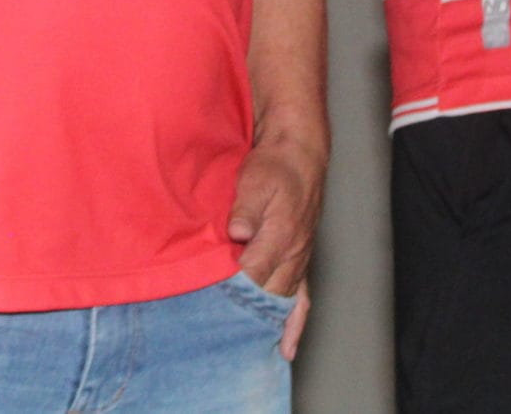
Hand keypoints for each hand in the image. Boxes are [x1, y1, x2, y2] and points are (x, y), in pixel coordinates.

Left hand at [228, 131, 323, 360]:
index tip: (212, 309)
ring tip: (247, 356)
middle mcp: (292, 255)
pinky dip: (293, 326)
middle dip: (244, 318)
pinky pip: (299, 302)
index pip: (252, 275)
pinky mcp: (298, 262)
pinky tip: (286, 348)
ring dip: (265, 327)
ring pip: (280, 303)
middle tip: (220, 343)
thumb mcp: (257, 179)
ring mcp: (297, 261)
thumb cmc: (276, 167)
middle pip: (266, 296)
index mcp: (281, 236)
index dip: (232, 292)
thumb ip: (247, 208)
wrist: (298, 155)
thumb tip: (238, 232)